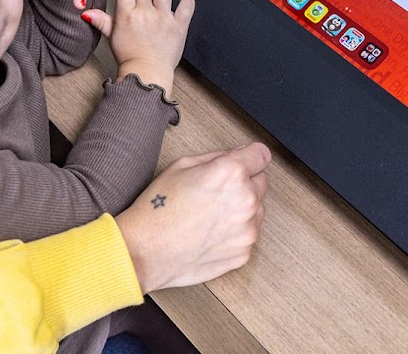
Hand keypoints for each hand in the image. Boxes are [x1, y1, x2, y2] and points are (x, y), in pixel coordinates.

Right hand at [82, 0, 194, 93]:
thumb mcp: (112, 37)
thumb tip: (87, 12)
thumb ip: (102, 21)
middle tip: (145, 8)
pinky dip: (187, 0)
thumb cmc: (130, 57)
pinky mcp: (179, 25)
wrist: (147, 74)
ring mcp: (163, 18)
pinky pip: (187, 3)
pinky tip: (182, 1)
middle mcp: (144, 13)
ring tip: (162, 1)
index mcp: (127, 15)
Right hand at [115, 143, 270, 292]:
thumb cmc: (157, 209)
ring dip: (242, 209)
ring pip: (257, 210)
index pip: (262, 155)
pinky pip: (248, 235)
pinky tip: (210, 233)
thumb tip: (238, 155)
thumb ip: (217, 157)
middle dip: (245, 183)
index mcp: (231, 173)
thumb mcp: (181, 166)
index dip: (251, 156)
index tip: (247, 161)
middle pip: (262, 182)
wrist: (145, 251)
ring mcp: (247, 230)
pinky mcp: (243, 253)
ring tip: (210, 215)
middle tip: (217, 192)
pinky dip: (234, 233)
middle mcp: (246, 201)